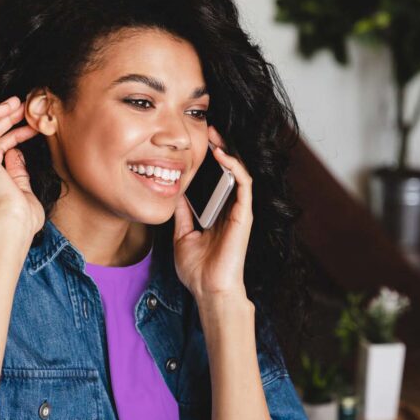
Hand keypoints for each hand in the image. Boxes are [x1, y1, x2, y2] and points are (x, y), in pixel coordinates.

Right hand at [0, 96, 44, 237]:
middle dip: (7, 122)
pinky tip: (8, 106)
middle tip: (26, 110)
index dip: (14, 137)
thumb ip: (18, 173)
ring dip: (0, 114)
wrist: (11, 226)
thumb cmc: (21, 220)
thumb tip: (15, 153)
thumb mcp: (23, 192)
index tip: (32, 129)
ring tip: (19, 104)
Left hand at [172, 126, 252, 300]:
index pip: (218, 179)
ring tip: (215, 135)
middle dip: (221, 147)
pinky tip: (223, 156)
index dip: (211, 159)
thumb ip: (182, 214)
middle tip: (208, 129)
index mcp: (218, 213)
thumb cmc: (198, 270)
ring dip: (229, 151)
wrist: (209, 290)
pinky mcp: (244, 215)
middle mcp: (231, 209)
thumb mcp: (182, 236)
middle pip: (230, 172)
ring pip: (240, 173)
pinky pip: (244, 185)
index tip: (197, 142)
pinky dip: (235, 168)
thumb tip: (174, 192)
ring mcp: (239, 212)